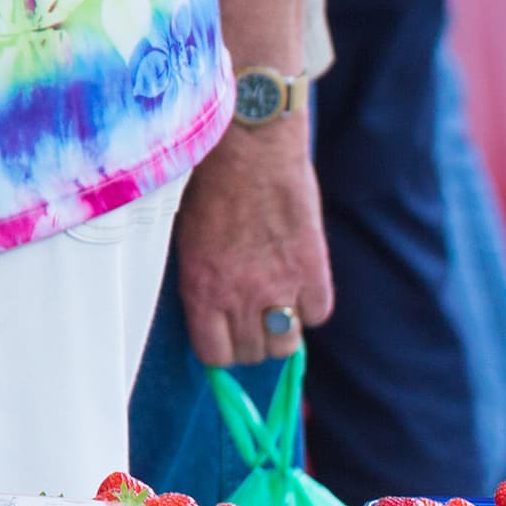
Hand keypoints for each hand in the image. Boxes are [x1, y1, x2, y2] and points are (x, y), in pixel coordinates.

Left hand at [172, 115, 335, 366]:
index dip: (220, 349)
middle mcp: (239, 296)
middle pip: (252, 353)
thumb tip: (210, 307)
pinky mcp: (313, 271)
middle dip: (251, 340)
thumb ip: (202, 278)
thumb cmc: (209, 184)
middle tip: (251, 317)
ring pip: (287, 343)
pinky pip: (317, 313)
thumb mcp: (188, 238)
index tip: (223, 335)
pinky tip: (300, 283)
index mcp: (200, 289)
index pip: (214, 356)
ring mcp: (279, 287)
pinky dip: (311, 304)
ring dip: (282, 329)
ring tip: (276, 305)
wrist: (250, 149)